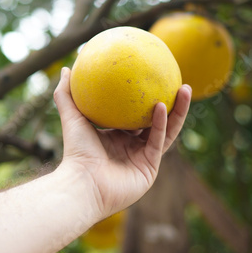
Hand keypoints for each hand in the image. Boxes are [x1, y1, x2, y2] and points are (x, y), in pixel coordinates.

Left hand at [54, 67, 191, 220]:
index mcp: (116, 136)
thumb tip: (66, 68)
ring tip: (185, 89)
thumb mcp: (72, 117)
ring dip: (177, 110)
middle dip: (169, 101)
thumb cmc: (75, 153)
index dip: (144, 98)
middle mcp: (131, 146)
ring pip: (165, 130)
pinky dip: (161, 123)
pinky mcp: (150, 168)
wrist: (83, 184)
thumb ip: (66, 94)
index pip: (134, 115)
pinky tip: (163, 104)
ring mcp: (142, 158)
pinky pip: (158, 141)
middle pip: (155, 121)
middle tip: (176, 79)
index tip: (151, 77)